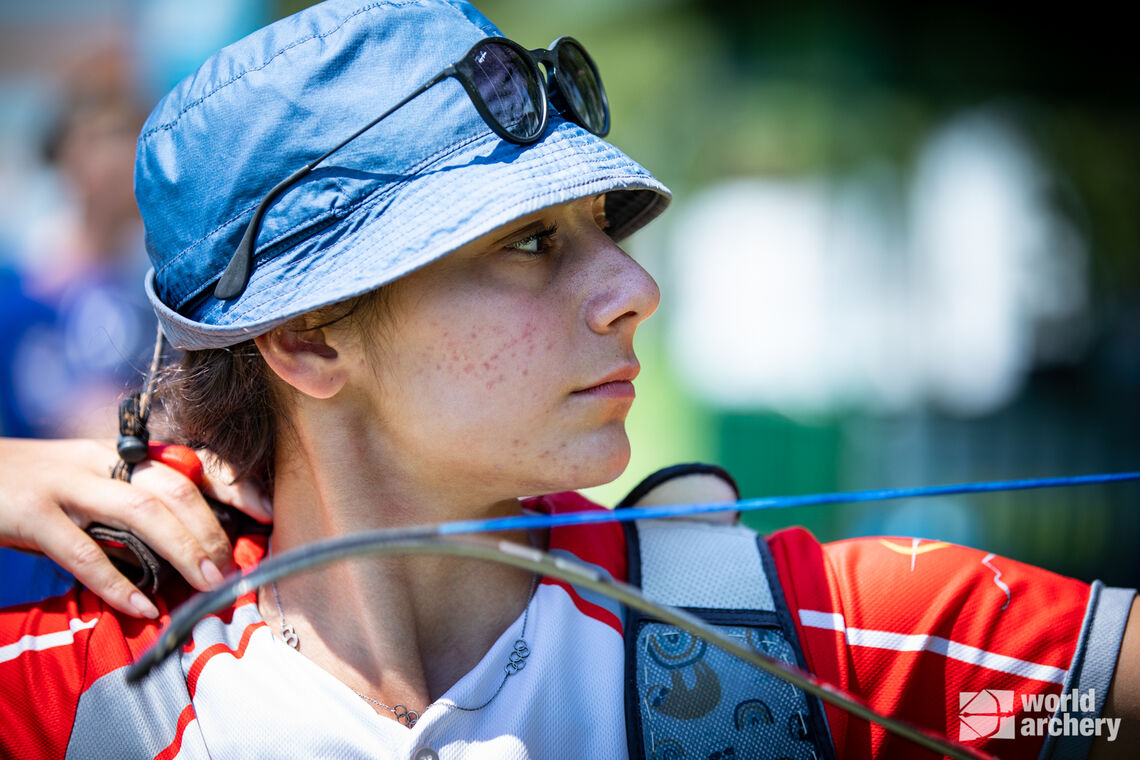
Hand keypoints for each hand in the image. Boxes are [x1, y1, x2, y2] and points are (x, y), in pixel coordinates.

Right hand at [0, 438, 271, 617]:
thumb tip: (190, 545)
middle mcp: (101, 462)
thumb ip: (133, 506)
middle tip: (233, 568)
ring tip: (208, 583)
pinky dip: (116, 582)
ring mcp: (67, 485)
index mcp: (120, 454)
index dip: (232, 485)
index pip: (188, 462)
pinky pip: (83, 551)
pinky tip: (143, 605)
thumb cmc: (37, 486)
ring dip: (182, 549)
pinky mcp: (32, 513)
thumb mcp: (90, 484)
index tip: (267, 511)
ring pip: (141, 511)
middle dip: (211, 529)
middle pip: (173, 488)